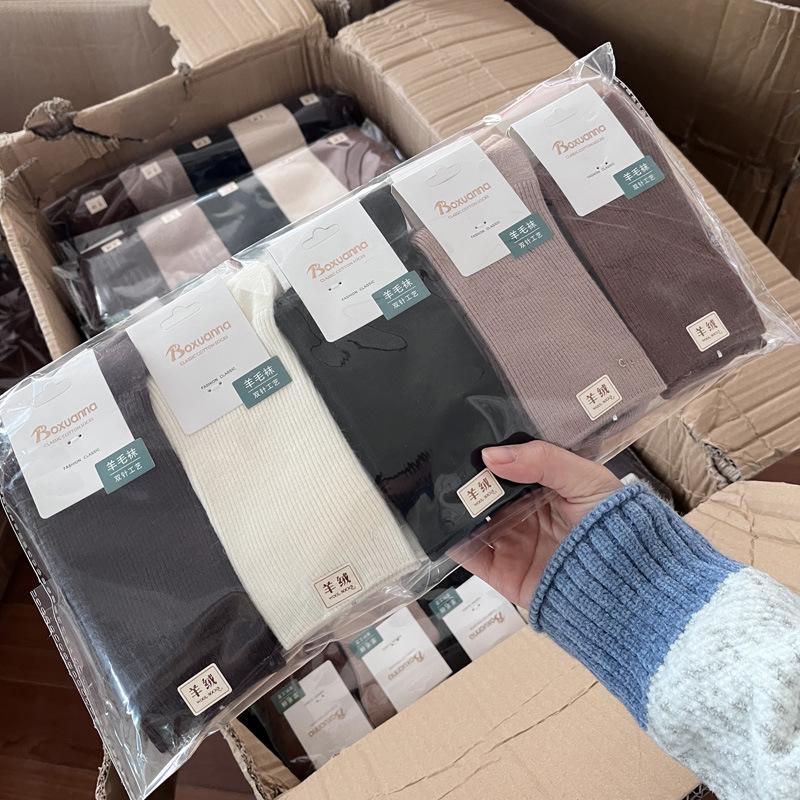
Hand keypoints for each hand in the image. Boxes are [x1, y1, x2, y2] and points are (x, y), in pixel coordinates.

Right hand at [459, 441, 621, 608]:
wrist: (625, 583)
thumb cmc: (615, 526)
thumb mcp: (585, 478)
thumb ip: (544, 460)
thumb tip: (493, 455)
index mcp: (543, 487)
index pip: (508, 466)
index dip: (490, 455)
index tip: (469, 441)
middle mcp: (523, 514)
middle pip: (484, 493)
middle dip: (466, 480)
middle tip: (446, 463)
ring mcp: (510, 542)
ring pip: (471, 520)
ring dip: (454, 508)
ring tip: (440, 491)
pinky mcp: (501, 571)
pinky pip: (468, 554)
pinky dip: (451, 540)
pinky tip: (443, 524)